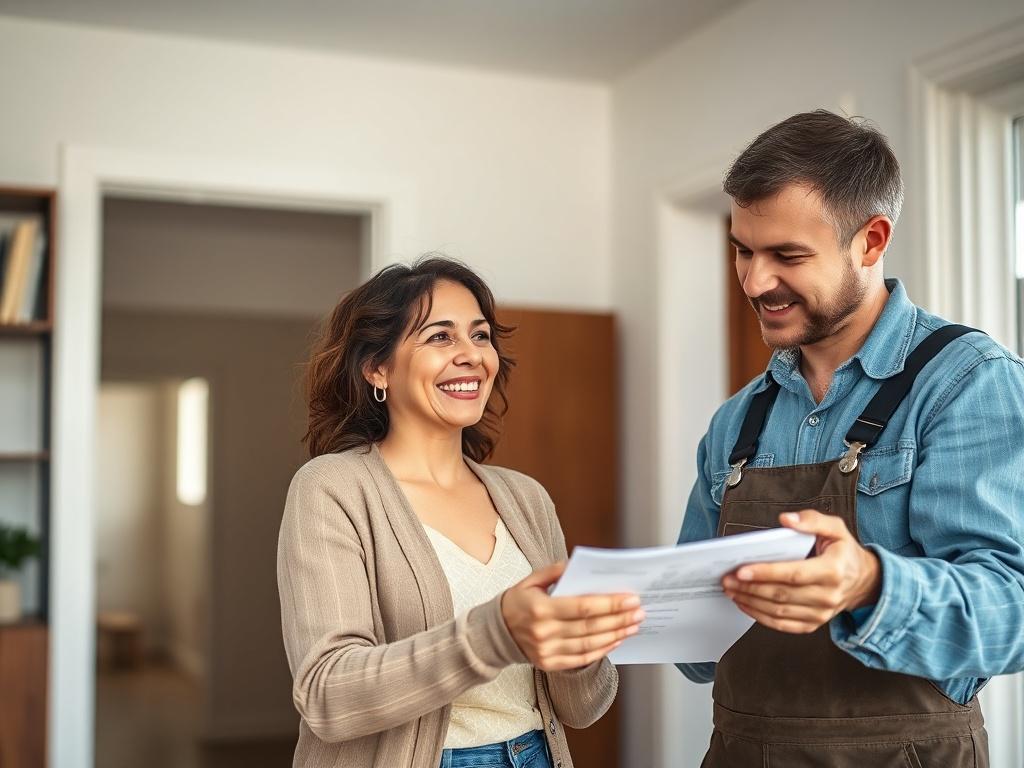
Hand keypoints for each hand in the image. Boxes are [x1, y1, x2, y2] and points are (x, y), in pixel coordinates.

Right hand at [501, 562, 644, 670]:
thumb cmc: (518, 602)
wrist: (496, 632)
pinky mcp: (550, 664)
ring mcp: (547, 651)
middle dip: (619, 619)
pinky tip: (616, 640)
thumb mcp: (531, 580)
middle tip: (639, 612)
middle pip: (591, 626)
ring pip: (589, 645)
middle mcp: (544, 632)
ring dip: (615, 635)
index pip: (583, 607)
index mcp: (541, 608)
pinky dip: (602, 650)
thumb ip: (555, 571)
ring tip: (633, 626)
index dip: (610, 604)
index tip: (631, 599)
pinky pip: (582, 659)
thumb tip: (579, 567)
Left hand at [721, 510, 880, 633]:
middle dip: (750, 587)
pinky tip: (745, 604)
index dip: (766, 573)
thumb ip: (812, 520)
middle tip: (727, 579)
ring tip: (731, 590)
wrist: (863, 581)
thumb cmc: (844, 552)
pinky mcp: (813, 624)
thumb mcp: (835, 528)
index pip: (794, 574)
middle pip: (782, 595)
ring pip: (779, 612)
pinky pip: (783, 625)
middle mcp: (827, 596)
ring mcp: (820, 613)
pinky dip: (760, 617)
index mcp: (833, 571)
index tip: (742, 570)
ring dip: (751, 601)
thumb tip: (786, 519)